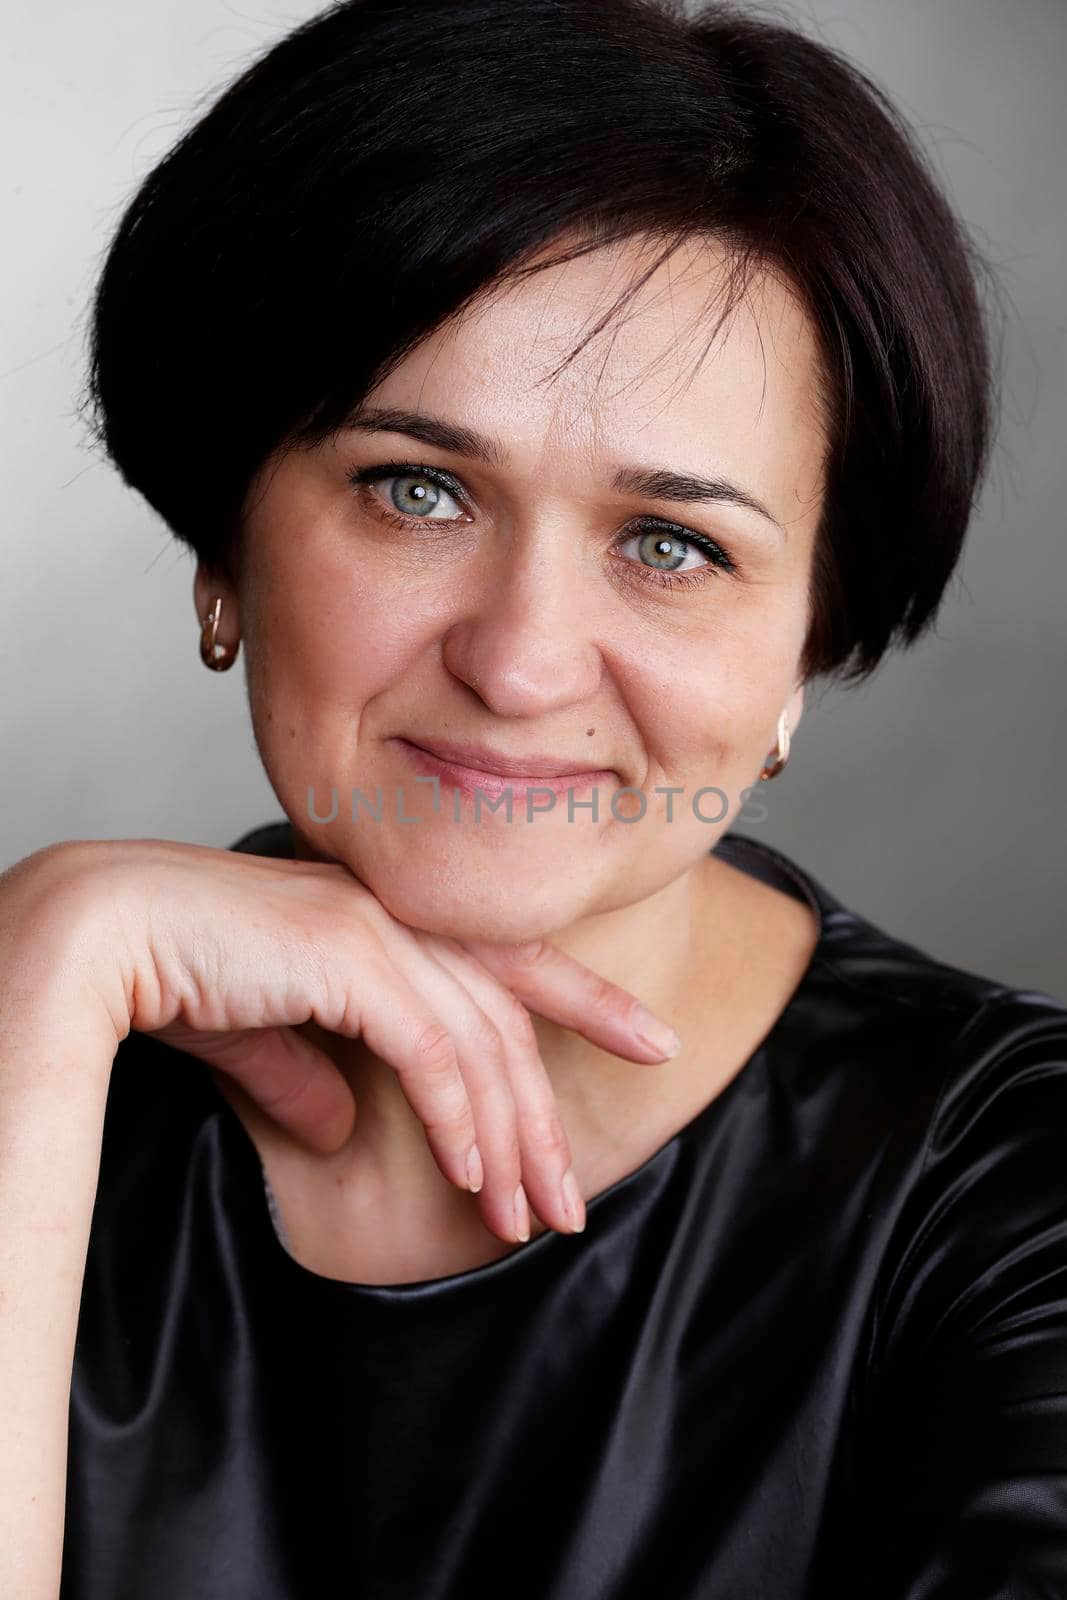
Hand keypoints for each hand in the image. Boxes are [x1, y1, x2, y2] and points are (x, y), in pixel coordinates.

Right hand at [69, 838, 680, 1243]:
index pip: (512, 961)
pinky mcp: (353, 958)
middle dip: (547, 1116)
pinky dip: (462, 1121)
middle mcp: (399, 917)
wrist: (105, 934)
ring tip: (529, 1219)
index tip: (654, 1040)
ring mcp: (381, 930)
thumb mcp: (261, 1035)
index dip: (589, 998)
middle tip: (571, 1201)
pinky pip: (433, 1053)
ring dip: (511, 1141)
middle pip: (510, 1018)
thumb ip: (308, 1072)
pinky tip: (474, 1179)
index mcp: (390, 922)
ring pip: (483, 1043)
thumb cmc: (172, 971)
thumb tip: (342, 1125)